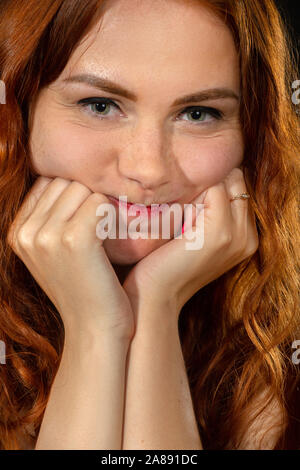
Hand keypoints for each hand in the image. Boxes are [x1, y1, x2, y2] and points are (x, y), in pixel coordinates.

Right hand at [7, 176, 134, 341]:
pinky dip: (114, 217)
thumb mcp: (54, 254)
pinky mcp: (74, 240)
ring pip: (84, 189)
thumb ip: (51, 219)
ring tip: (109, 233)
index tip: (91, 218)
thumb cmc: (84, 289)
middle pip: (66, 182)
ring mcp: (47, 236)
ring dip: (103, 207)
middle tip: (105, 225)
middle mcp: (26, 232)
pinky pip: (101, 203)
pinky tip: (116, 238)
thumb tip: (68, 181)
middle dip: (90, 197)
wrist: (96, 330)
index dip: (75, 195)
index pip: (48, 183)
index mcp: (18, 232)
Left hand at [122, 167, 258, 317]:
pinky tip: (179, 221)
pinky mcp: (220, 232)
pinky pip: (213, 189)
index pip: (239, 188)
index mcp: (247, 238)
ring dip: (199, 190)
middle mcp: (249, 237)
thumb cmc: (168, 265)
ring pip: (225, 182)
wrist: (157, 296)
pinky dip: (191, 197)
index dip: (212, 188)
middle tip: (185, 211)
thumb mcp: (198, 239)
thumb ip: (211, 214)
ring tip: (183, 218)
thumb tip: (206, 182)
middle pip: (235, 181)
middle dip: (209, 185)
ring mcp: (238, 235)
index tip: (190, 209)